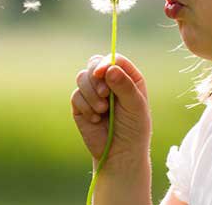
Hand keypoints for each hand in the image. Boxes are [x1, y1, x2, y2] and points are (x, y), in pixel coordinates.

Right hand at [70, 52, 151, 167]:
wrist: (120, 153)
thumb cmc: (134, 129)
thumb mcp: (135, 106)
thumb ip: (124, 86)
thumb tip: (110, 69)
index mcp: (127, 77)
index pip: (114, 59)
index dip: (106, 62)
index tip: (102, 73)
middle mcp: (109, 81)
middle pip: (94, 63)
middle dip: (96, 77)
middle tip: (104, 94)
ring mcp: (93, 92)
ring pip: (82, 77)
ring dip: (91, 94)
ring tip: (102, 111)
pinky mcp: (80, 104)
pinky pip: (76, 95)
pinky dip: (85, 107)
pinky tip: (95, 119)